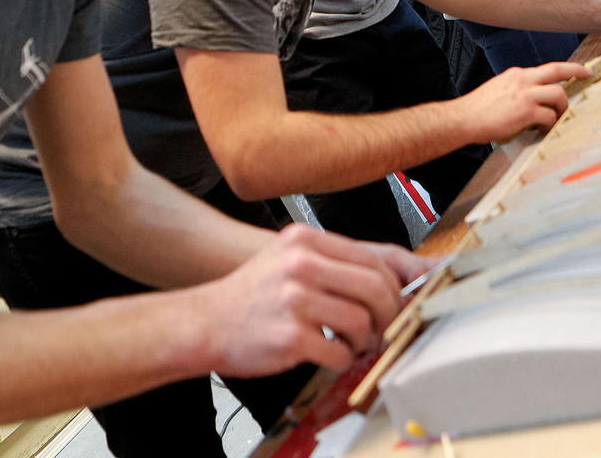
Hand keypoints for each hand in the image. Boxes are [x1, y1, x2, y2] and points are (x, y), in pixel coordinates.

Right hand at [200, 224, 426, 375]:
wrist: (205, 322)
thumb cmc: (252, 294)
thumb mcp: (289, 258)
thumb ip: (334, 262)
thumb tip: (390, 279)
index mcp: (305, 240)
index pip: (372, 259)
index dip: (393, 286)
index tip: (396, 302)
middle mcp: (301, 264)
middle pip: (375, 288)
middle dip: (389, 314)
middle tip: (385, 328)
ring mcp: (295, 300)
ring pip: (362, 322)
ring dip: (366, 340)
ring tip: (354, 343)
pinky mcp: (291, 337)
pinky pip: (340, 352)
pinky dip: (344, 359)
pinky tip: (332, 355)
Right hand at [457, 60, 587, 141]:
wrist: (463, 118)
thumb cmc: (477, 110)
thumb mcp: (499, 90)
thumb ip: (517, 90)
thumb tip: (532, 100)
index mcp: (516, 75)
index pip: (546, 68)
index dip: (566, 68)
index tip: (579, 69)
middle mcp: (522, 80)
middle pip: (557, 70)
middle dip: (577, 71)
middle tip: (589, 75)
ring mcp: (525, 94)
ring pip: (558, 94)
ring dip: (563, 107)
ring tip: (558, 118)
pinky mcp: (525, 111)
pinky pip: (549, 116)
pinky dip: (550, 125)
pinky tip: (543, 130)